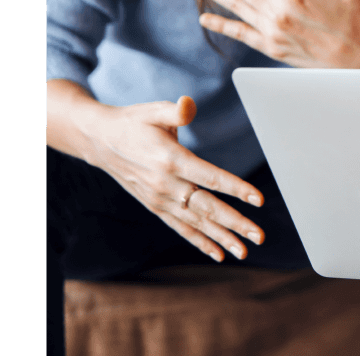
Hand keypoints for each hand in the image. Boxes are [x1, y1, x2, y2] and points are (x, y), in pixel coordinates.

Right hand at [72, 94, 266, 262]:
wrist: (100, 141)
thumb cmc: (134, 123)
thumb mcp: (154, 111)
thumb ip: (176, 111)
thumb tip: (189, 104)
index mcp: (171, 160)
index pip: (210, 178)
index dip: (236, 189)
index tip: (259, 199)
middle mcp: (166, 184)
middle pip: (206, 207)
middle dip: (235, 223)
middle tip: (259, 236)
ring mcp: (159, 199)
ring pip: (195, 223)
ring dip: (221, 238)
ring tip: (244, 252)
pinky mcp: (155, 206)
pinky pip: (180, 227)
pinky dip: (199, 241)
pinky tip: (218, 254)